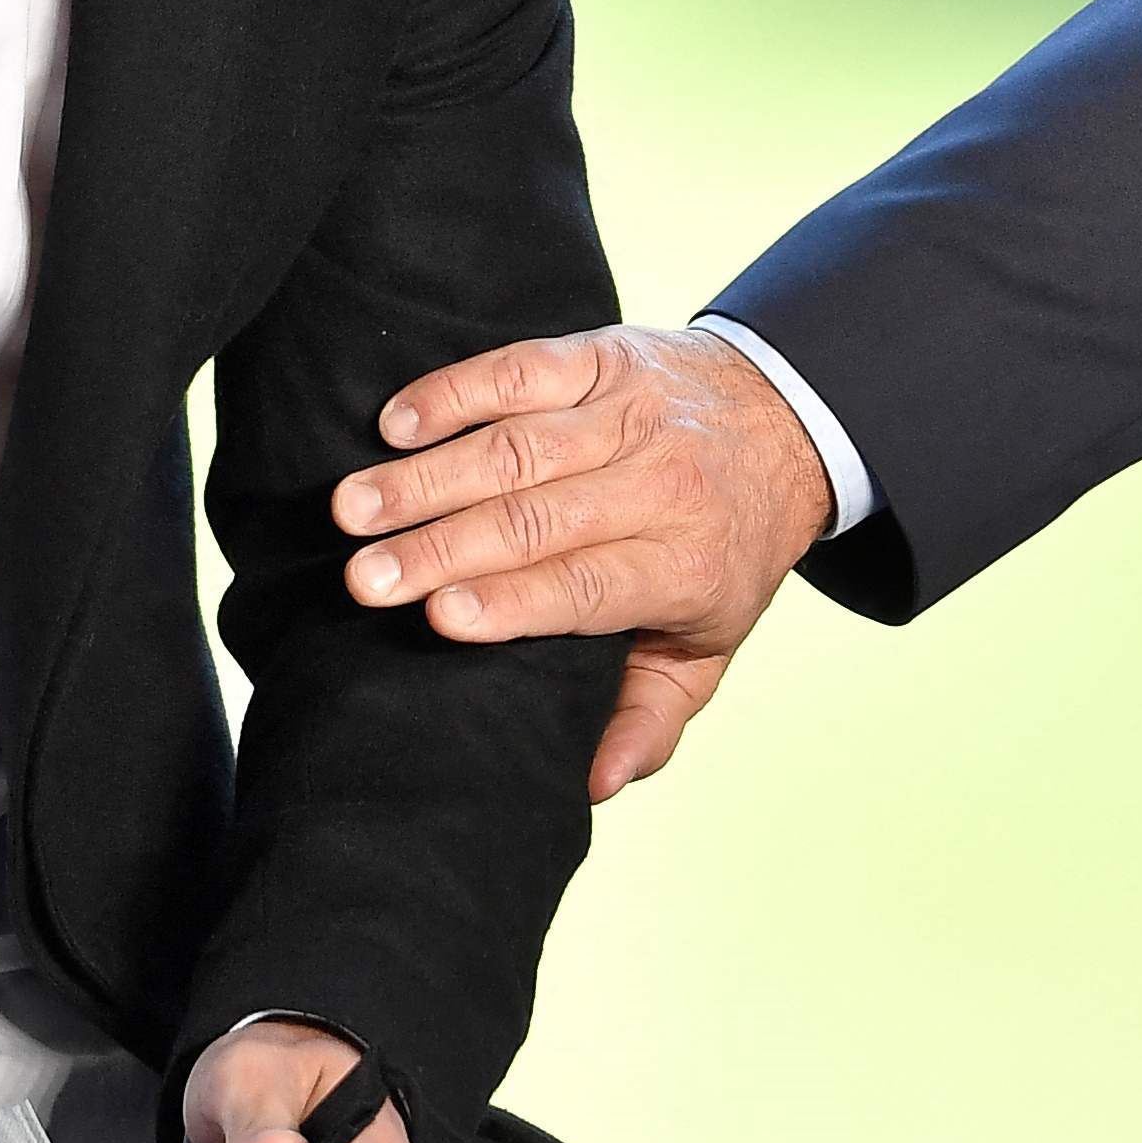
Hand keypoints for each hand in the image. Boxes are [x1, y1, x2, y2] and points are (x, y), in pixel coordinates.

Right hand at [333, 324, 833, 800]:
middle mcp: (661, 484)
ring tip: (352, 509)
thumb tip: (595, 785)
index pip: (587, 585)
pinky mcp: (605, 357)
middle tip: (361, 577)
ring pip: (518, 446)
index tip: (438, 616)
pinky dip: (458, 390)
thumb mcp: (710, 645)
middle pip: (537, 517)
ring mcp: (630, 414)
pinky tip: (396, 422)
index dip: (514, 600)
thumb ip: (650, 718)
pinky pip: (525, 369)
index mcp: (685, 566)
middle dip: (441, 549)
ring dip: (428, 478)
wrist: (789, 423)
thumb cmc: (725, 549)